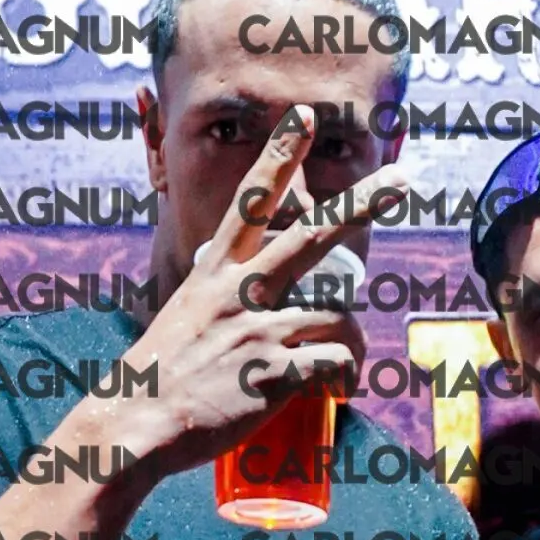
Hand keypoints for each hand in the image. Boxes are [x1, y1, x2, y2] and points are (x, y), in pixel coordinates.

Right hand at [115, 105, 405, 478]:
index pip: (251, 202)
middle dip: (361, 202)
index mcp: (214, 273)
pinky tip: (341, 392)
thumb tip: (250, 316)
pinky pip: (332, 365)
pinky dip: (345, 378)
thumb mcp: (183, 319)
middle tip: (401, 179)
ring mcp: (259, 331)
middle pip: (311, 235)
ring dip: (353, 340)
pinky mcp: (274, 374)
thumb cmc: (157, 379)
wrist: (138, 423)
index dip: (278, 157)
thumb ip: (218, 307)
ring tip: (350, 364)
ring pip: (338, 318)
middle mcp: (239, 292)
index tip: (302, 117)